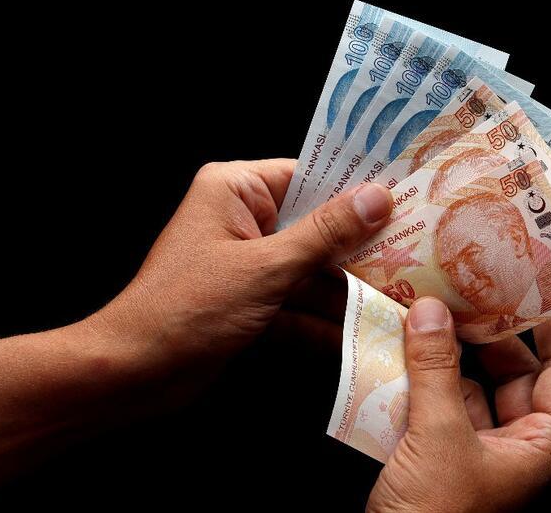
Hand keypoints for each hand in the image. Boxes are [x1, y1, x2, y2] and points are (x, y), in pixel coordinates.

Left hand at [96, 159, 392, 367]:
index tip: (407, 198)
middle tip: (416, 255)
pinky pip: (297, 304)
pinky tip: (363, 336)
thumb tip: (377, 198)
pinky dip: (323, 322)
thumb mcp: (265, 267)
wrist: (134, 373)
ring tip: (401, 302)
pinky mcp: (252, 302)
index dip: (357, 190)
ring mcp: (249, 264)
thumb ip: (324, 234)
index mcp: (236, 190)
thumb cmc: (188, 307)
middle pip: (317, 226)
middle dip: (359, 249)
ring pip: (311, 270)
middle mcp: (244, 219)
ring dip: (348, 292)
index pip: (309, 176)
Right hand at [368, 299, 550, 512]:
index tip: (536, 286)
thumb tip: (433, 313)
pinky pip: (438, 404)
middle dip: (486, 334)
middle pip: (513, 372)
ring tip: (426, 315)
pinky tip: (400, 354)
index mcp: (541, 444)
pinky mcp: (441, 455)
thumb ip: (436, 371)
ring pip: (470, 386)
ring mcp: (477, 450)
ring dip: (446, 355)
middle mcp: (515, 444)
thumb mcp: (439, 437)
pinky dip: (421, 379)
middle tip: (464, 291)